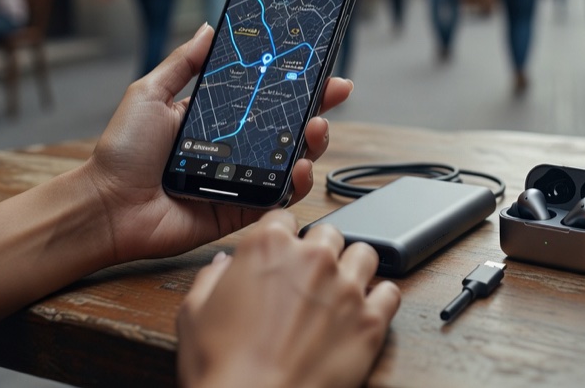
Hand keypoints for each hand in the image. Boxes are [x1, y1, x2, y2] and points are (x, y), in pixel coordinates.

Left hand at [79, 23, 354, 263]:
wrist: (106, 205)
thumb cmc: (121, 152)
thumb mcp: (149, 93)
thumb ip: (182, 63)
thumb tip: (208, 28)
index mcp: (217, 118)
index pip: (266, 95)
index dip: (295, 82)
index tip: (321, 67)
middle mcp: (235, 147)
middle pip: (289, 126)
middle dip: (317, 108)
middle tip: (333, 94)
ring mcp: (242, 179)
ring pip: (292, 160)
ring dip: (314, 143)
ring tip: (316, 129)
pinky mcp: (242, 209)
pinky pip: (279, 196)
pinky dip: (297, 183)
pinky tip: (300, 168)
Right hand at [177, 212, 400, 387]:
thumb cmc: (220, 367)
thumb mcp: (194, 314)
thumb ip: (211, 277)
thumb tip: (223, 265)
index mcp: (268, 247)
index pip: (283, 217)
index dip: (280, 235)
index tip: (280, 251)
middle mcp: (313, 258)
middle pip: (328, 234)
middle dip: (318, 251)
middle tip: (306, 279)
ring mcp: (347, 288)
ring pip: (365, 254)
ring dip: (352, 268)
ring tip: (339, 291)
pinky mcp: (371, 320)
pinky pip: (390, 292)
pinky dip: (379, 299)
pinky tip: (364, 312)